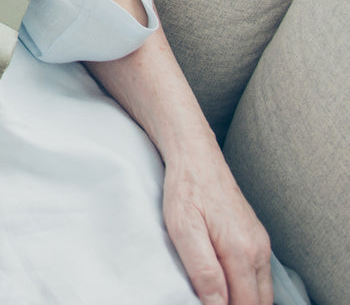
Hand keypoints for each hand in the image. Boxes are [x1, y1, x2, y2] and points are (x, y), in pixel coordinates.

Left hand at [162, 153, 271, 304]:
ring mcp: (261, 243)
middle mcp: (258, 250)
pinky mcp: (256, 237)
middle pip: (259, 302)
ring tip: (216, 295)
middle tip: (209, 301)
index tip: (206, 304)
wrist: (195, 155)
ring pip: (262, 291)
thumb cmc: (185, 188)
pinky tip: (226, 283)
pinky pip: (259, 275)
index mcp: (242, 251)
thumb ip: (203, 270)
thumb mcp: (183, 228)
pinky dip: (247, 287)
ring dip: (244, 299)